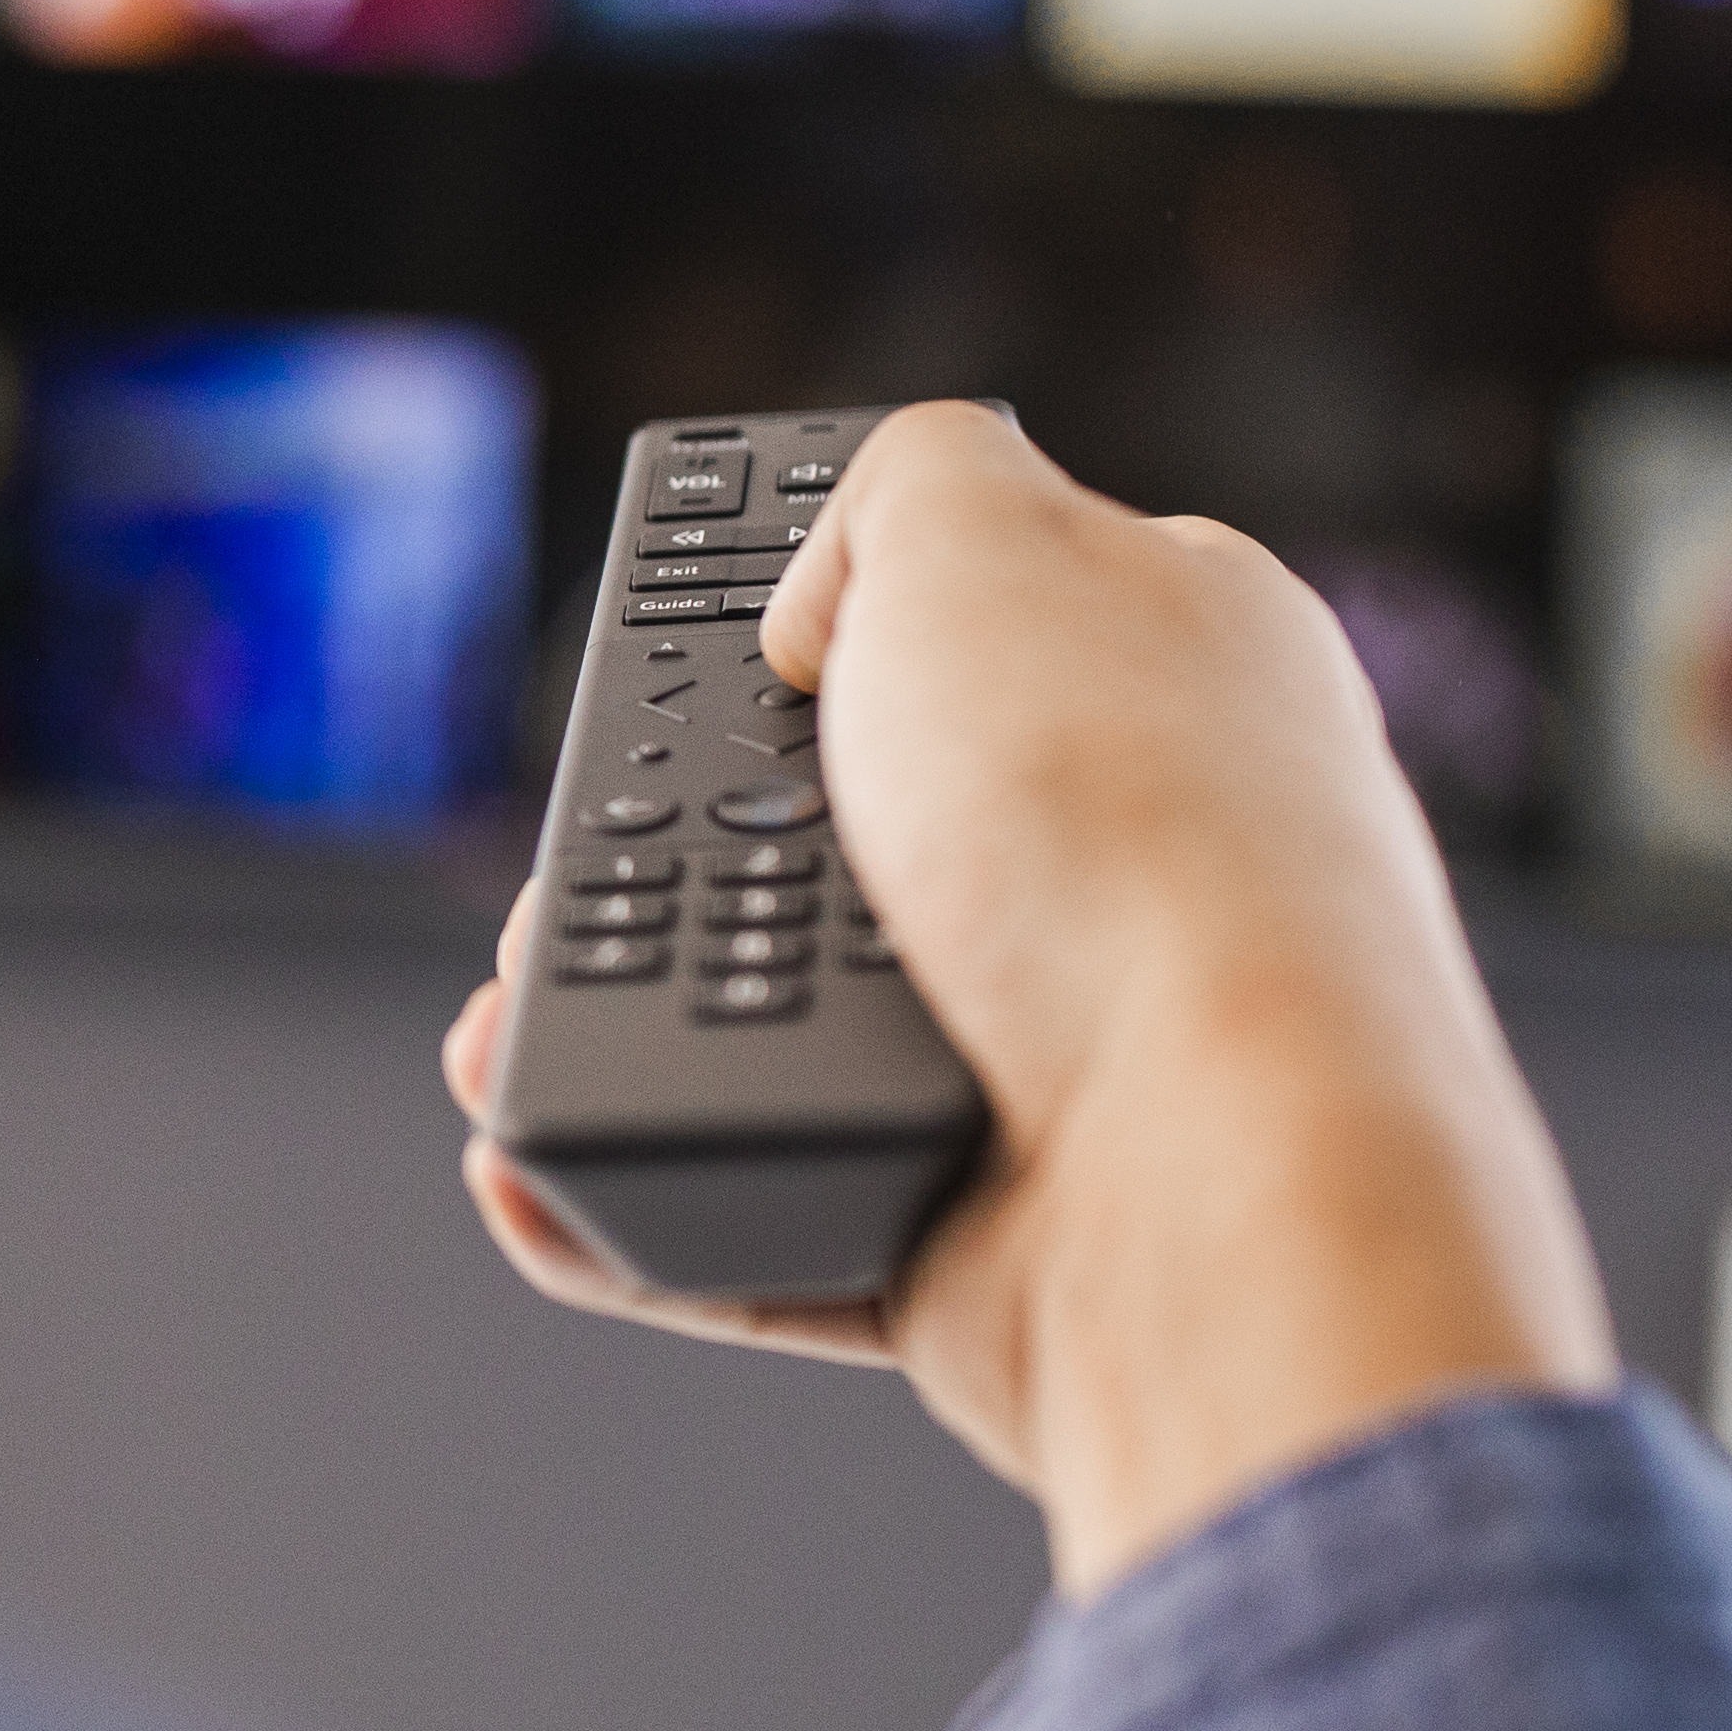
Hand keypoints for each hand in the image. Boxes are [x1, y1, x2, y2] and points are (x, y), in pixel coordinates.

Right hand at [444, 404, 1612, 1593]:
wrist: (1216, 1178)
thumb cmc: (1140, 839)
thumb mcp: (985, 523)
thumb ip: (888, 484)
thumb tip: (819, 618)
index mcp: (1176, 676)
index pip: (977, 614)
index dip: (818, 621)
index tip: (702, 646)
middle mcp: (1136, 872)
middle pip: (841, 835)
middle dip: (674, 845)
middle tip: (582, 842)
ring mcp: (1059, 1068)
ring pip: (776, 1043)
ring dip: (613, 1029)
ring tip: (515, 1014)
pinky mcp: (978, 1246)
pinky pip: (758, 1237)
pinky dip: (626, 1208)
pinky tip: (530, 1167)